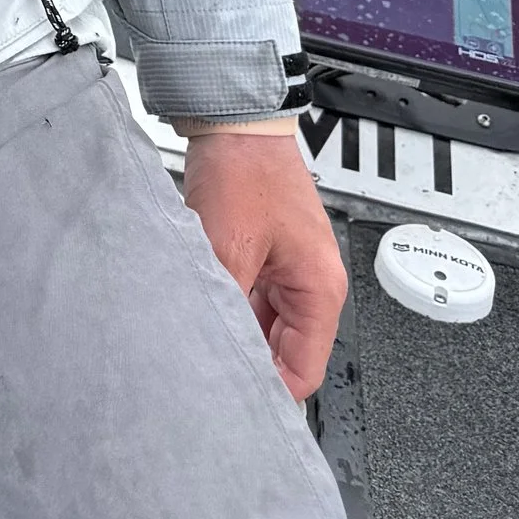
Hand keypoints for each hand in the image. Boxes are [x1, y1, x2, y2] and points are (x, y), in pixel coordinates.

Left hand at [177, 122, 347, 399]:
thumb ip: (226, 308)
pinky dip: (229, 304)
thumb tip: (216, 356)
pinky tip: (200, 305)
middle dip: (248, 360)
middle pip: (284, 350)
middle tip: (206, 373)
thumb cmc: (242, 170)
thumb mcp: (227, 248)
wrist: (232, 117)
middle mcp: (312, 283)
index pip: (303, 371)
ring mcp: (289, 268)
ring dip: (235, 330)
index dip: (269, 392)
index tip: (232, 402)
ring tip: (199, 338)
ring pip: (263, 324)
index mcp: (320, 289)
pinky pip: (250, 297)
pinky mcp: (266, 253)